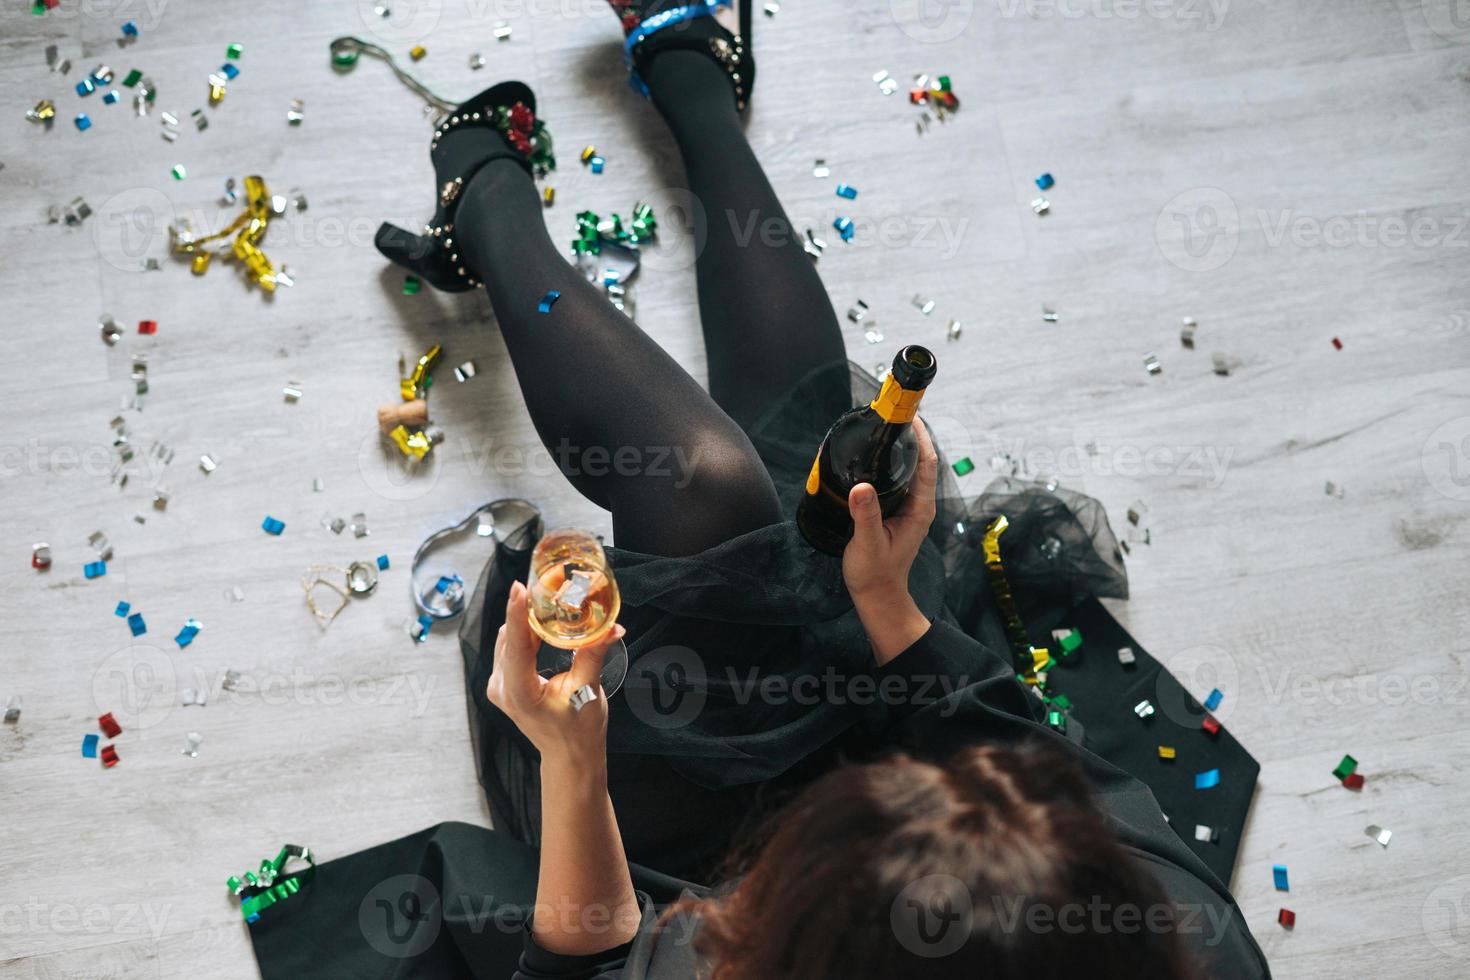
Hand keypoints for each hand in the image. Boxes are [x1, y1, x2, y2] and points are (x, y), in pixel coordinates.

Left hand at [485, 580, 625, 771]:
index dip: (518, 613)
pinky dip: (526, 632)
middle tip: (548, 585)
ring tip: (549, 599)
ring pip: (510, 639)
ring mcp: (499, 685)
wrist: (569, 756)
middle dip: (529, 610)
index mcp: (519, 692)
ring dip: (528, 620)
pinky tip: (543, 622)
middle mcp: (502, 687)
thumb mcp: (588, 691)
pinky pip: (511, 647)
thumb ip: (593, 654)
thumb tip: (610, 626)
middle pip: (511, 637)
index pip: (516, 645)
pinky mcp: (504, 682)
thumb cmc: (579, 731)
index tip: (520, 588)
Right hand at [842, 417, 938, 664]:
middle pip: (920, 459)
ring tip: (881, 427)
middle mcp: (918, 504)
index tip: (909, 415)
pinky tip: (871, 456)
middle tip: (890, 412)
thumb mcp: (867, 543)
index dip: (921, 436)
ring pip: (908, 468)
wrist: (877, 595)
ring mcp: (909, 507)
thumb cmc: (875, 573)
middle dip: (909, 434)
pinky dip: (888, 462)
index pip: (927, 463)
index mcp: (920, 508)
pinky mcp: (896, 510)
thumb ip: (865, 515)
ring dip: (899, 447)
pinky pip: (896, 478)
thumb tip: (860, 486)